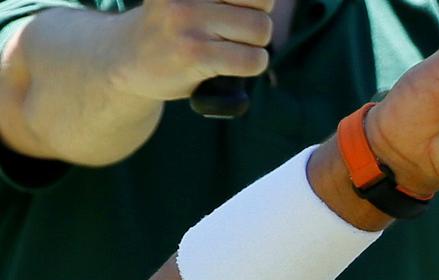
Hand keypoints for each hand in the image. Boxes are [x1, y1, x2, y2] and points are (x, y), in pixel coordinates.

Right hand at [104, 0, 272, 100]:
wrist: (123, 59)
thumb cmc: (169, 26)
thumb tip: (267, 1)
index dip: (255, 1)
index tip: (237, 11)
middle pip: (262, 0)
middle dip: (259, 18)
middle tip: (237, 31)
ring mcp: (189, 22)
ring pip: (260, 29)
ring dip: (256, 45)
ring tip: (232, 49)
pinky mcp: (194, 54)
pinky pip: (250, 59)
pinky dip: (253, 65)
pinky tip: (234, 66)